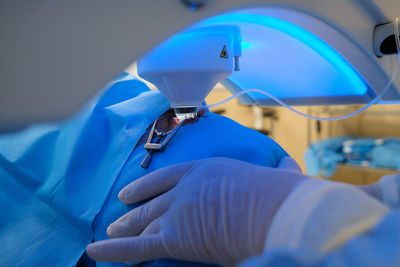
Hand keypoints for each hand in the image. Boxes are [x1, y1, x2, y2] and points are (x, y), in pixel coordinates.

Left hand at [86, 157, 305, 265]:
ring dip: (125, 232)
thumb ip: (282, 171)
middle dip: (133, 212)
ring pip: (144, 224)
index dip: (146, 185)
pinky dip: (114, 252)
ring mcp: (179, 210)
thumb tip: (292, 166)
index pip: (167, 177)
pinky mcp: (176, 237)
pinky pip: (137, 247)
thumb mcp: (283, 178)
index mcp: (207, 170)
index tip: (131, 191)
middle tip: (118, 218)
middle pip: (152, 202)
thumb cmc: (285, 196)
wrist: (279, 210)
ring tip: (110, 235)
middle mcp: (187, 188)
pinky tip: (94, 253)